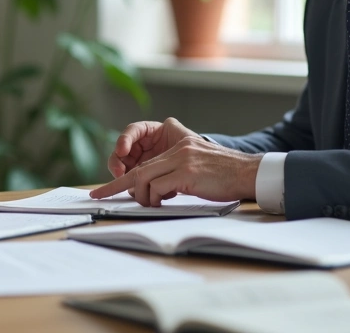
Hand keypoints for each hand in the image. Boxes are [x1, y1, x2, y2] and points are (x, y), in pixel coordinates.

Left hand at [89, 136, 260, 205]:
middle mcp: (177, 149)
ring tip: (156, 203)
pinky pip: (157, 187)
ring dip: (144, 196)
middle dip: (116, 185)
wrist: (250, 173)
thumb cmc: (227, 177)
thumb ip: (177, 173)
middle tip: (99, 195)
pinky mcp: (186, 172)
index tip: (103, 188)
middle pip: (138, 169)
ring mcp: (181, 159)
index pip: (144, 161)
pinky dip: (156, 198)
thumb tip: (156, 190)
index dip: (121, 175)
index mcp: (179, 146)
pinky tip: (168, 201)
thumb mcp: (198, 169)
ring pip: (144, 178)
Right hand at [105, 117, 199, 178]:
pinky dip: (133, 186)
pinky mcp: (144, 177)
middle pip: (121, 151)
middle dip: (117, 162)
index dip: (124, 139)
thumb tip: (169, 122)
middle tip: (119, 172)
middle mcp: (143, 146)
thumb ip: (175, 129)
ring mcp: (141, 162)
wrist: (201, 172)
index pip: (133, 131)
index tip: (122, 150)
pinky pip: (133, 181)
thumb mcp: (185, 138)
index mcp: (151, 132)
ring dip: (122, 176)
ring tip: (129, 185)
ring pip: (123, 167)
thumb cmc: (194, 153)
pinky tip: (140, 191)